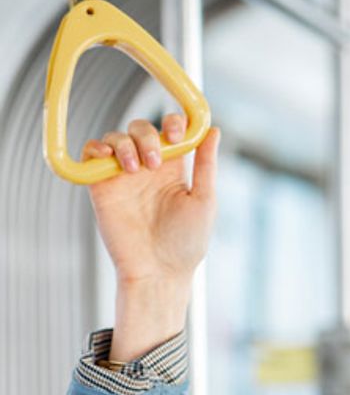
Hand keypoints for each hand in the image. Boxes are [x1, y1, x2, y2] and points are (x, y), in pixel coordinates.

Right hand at [83, 114, 220, 288]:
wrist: (158, 271)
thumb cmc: (186, 242)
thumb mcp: (204, 200)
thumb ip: (206, 165)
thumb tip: (214, 130)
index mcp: (175, 170)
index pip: (171, 131)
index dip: (173, 123)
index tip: (177, 133)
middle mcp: (148, 169)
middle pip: (141, 128)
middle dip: (148, 134)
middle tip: (155, 160)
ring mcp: (123, 176)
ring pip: (117, 137)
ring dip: (125, 143)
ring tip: (135, 168)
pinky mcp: (101, 186)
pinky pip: (92, 154)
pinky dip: (96, 148)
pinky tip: (108, 157)